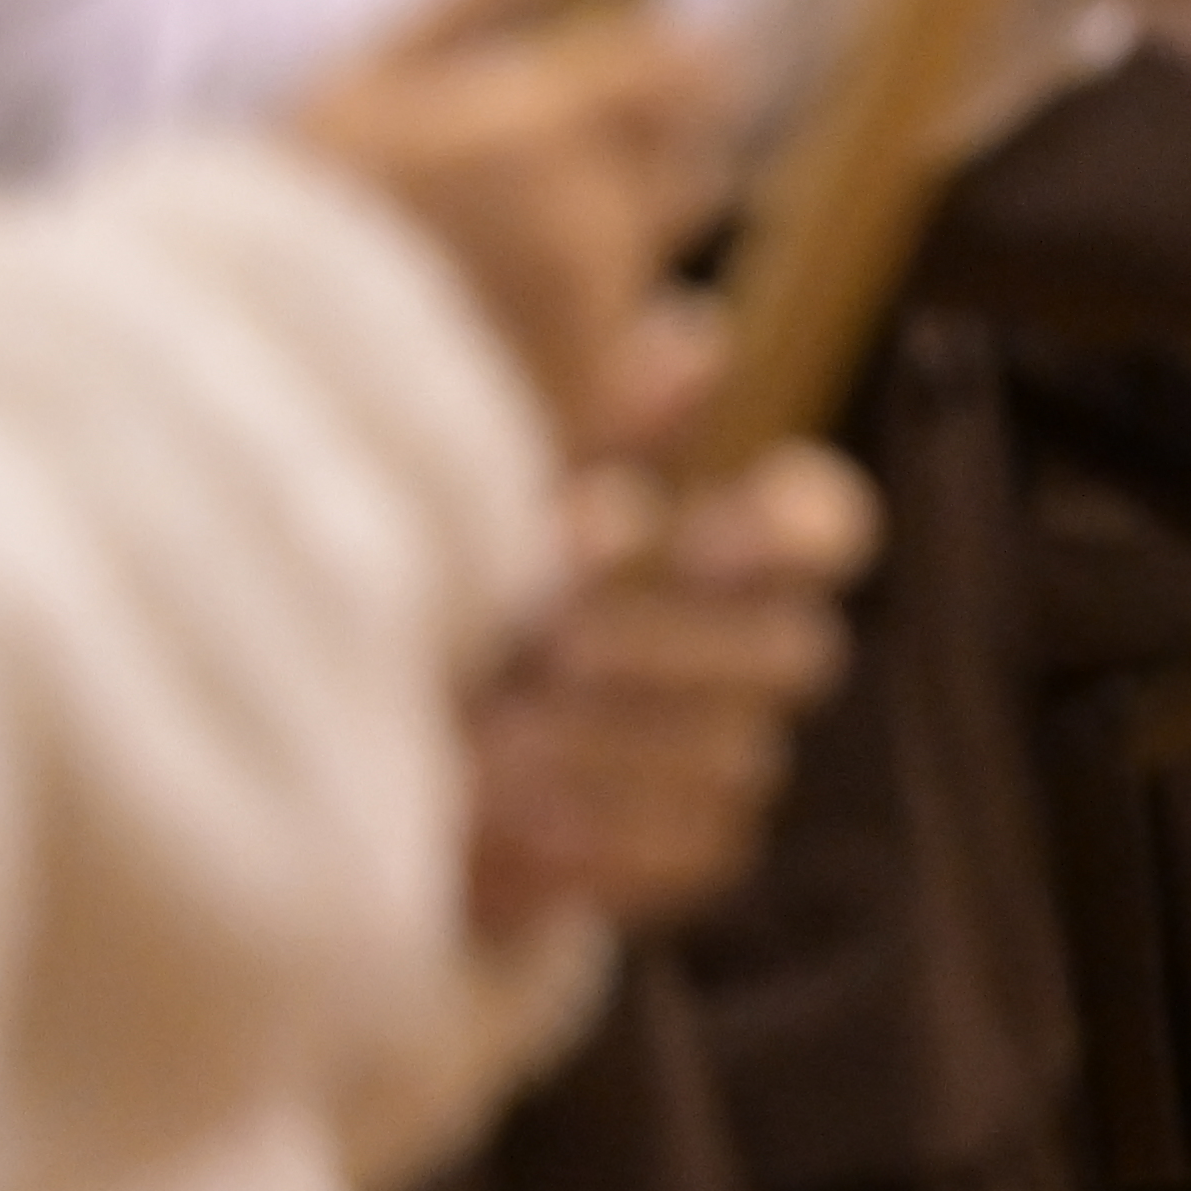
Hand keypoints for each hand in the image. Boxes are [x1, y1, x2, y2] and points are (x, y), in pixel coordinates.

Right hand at [289, 0, 731, 431]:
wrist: (209, 399)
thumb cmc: (272, 222)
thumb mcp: (366, 81)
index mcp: (536, 123)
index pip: (685, 72)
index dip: (660, 83)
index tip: (617, 101)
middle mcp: (586, 221)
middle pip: (690, 169)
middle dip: (641, 174)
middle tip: (526, 203)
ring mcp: (594, 326)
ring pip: (664, 270)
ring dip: (614, 271)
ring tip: (486, 290)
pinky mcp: (588, 420)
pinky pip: (661, 370)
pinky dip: (626, 364)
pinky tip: (516, 359)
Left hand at [463, 336, 874, 945]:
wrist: (358, 754)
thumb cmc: (452, 580)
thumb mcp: (511, 481)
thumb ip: (598, 420)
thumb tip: (697, 340)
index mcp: (729, 541)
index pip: (832, 528)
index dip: (786, 535)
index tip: (688, 542)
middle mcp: (759, 649)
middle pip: (797, 654)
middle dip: (666, 650)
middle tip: (544, 647)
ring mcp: (733, 754)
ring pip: (742, 759)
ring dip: (610, 748)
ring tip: (487, 740)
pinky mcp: (691, 851)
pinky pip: (696, 849)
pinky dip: (595, 837)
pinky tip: (499, 818)